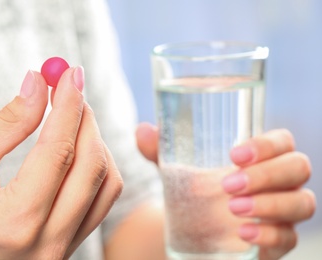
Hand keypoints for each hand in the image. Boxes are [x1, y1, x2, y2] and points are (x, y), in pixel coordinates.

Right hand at [0, 68, 122, 258]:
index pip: (58, 150)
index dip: (68, 105)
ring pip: (107, 184)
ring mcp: (63, 249)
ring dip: (96, 142)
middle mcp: (48, 242)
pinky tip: (79, 147)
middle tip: (71, 90)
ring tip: (73, 118)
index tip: (70, 74)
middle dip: (85, 119)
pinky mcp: (70, 245)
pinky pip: (102, 200)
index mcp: (15, 221)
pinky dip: (98, 167)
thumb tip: (39, 84)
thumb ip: (8, 123)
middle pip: (91, 165)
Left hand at [136, 123, 315, 259]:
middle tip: (227, 184)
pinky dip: (270, 234)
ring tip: (232, 208)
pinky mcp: (278, 240)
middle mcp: (279, 181)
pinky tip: (243, 233)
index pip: (282, 141)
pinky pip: (289, 237)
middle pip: (297, 167)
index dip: (267, 144)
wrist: (192, 227)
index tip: (234, 154)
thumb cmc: (193, 190)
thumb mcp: (176, 169)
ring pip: (301, 202)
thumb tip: (142, 130)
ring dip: (270, 203)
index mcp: (260, 157)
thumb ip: (161, 150)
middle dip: (265, 174)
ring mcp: (282, 211)